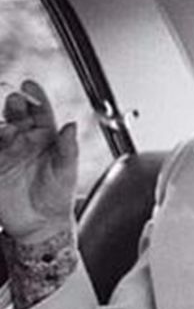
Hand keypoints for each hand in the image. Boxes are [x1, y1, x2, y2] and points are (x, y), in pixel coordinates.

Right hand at [0, 80, 77, 239]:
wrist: (40, 224)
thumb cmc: (58, 196)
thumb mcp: (67, 171)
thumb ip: (68, 148)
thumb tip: (72, 125)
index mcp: (46, 137)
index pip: (40, 112)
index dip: (35, 97)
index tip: (30, 85)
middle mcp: (25, 139)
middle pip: (16, 114)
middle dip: (14, 104)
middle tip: (14, 100)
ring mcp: (7, 150)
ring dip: (0, 123)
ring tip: (6, 128)